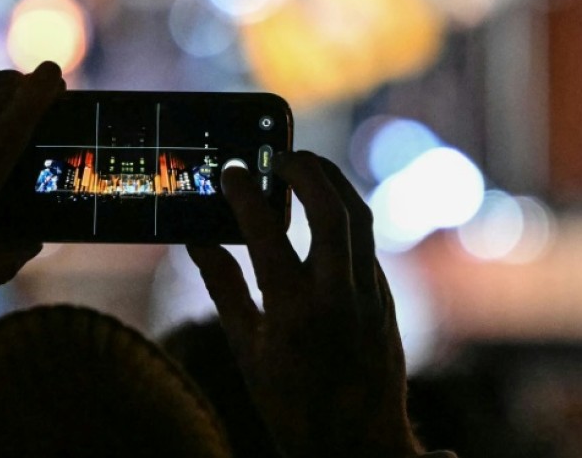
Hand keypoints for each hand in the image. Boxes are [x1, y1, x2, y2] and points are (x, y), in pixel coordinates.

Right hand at [187, 151, 421, 457]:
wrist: (357, 445)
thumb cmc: (292, 404)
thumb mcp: (246, 349)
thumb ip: (223, 288)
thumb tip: (196, 242)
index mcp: (294, 313)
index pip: (268, 234)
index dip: (245, 195)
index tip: (231, 171)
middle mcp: (339, 298)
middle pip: (332, 211)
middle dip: (305, 170)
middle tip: (277, 153)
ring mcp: (370, 296)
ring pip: (361, 218)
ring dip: (332, 182)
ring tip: (303, 164)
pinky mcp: (385, 298)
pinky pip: (366, 242)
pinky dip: (343, 214)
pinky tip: (321, 210)